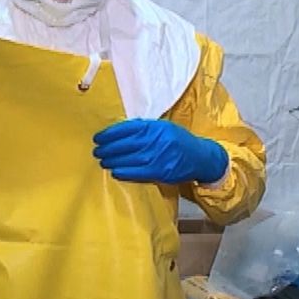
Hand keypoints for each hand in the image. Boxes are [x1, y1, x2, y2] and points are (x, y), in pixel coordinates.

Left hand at [92, 119, 227, 183]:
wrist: (201, 157)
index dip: (110, 133)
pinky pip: (139, 172)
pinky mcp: (162, 171)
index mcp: (156, 126)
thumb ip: (144, 129)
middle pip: (126, 144)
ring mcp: (160, 156)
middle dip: (108, 148)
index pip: (128, 128)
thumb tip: (117, 133)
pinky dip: (125, 172)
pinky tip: (115, 171)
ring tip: (102, 161)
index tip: (98, 137)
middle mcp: (158, 139)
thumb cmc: (178, 141)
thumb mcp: (163, 128)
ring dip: (113, 160)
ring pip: (130, 158)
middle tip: (96, 150)